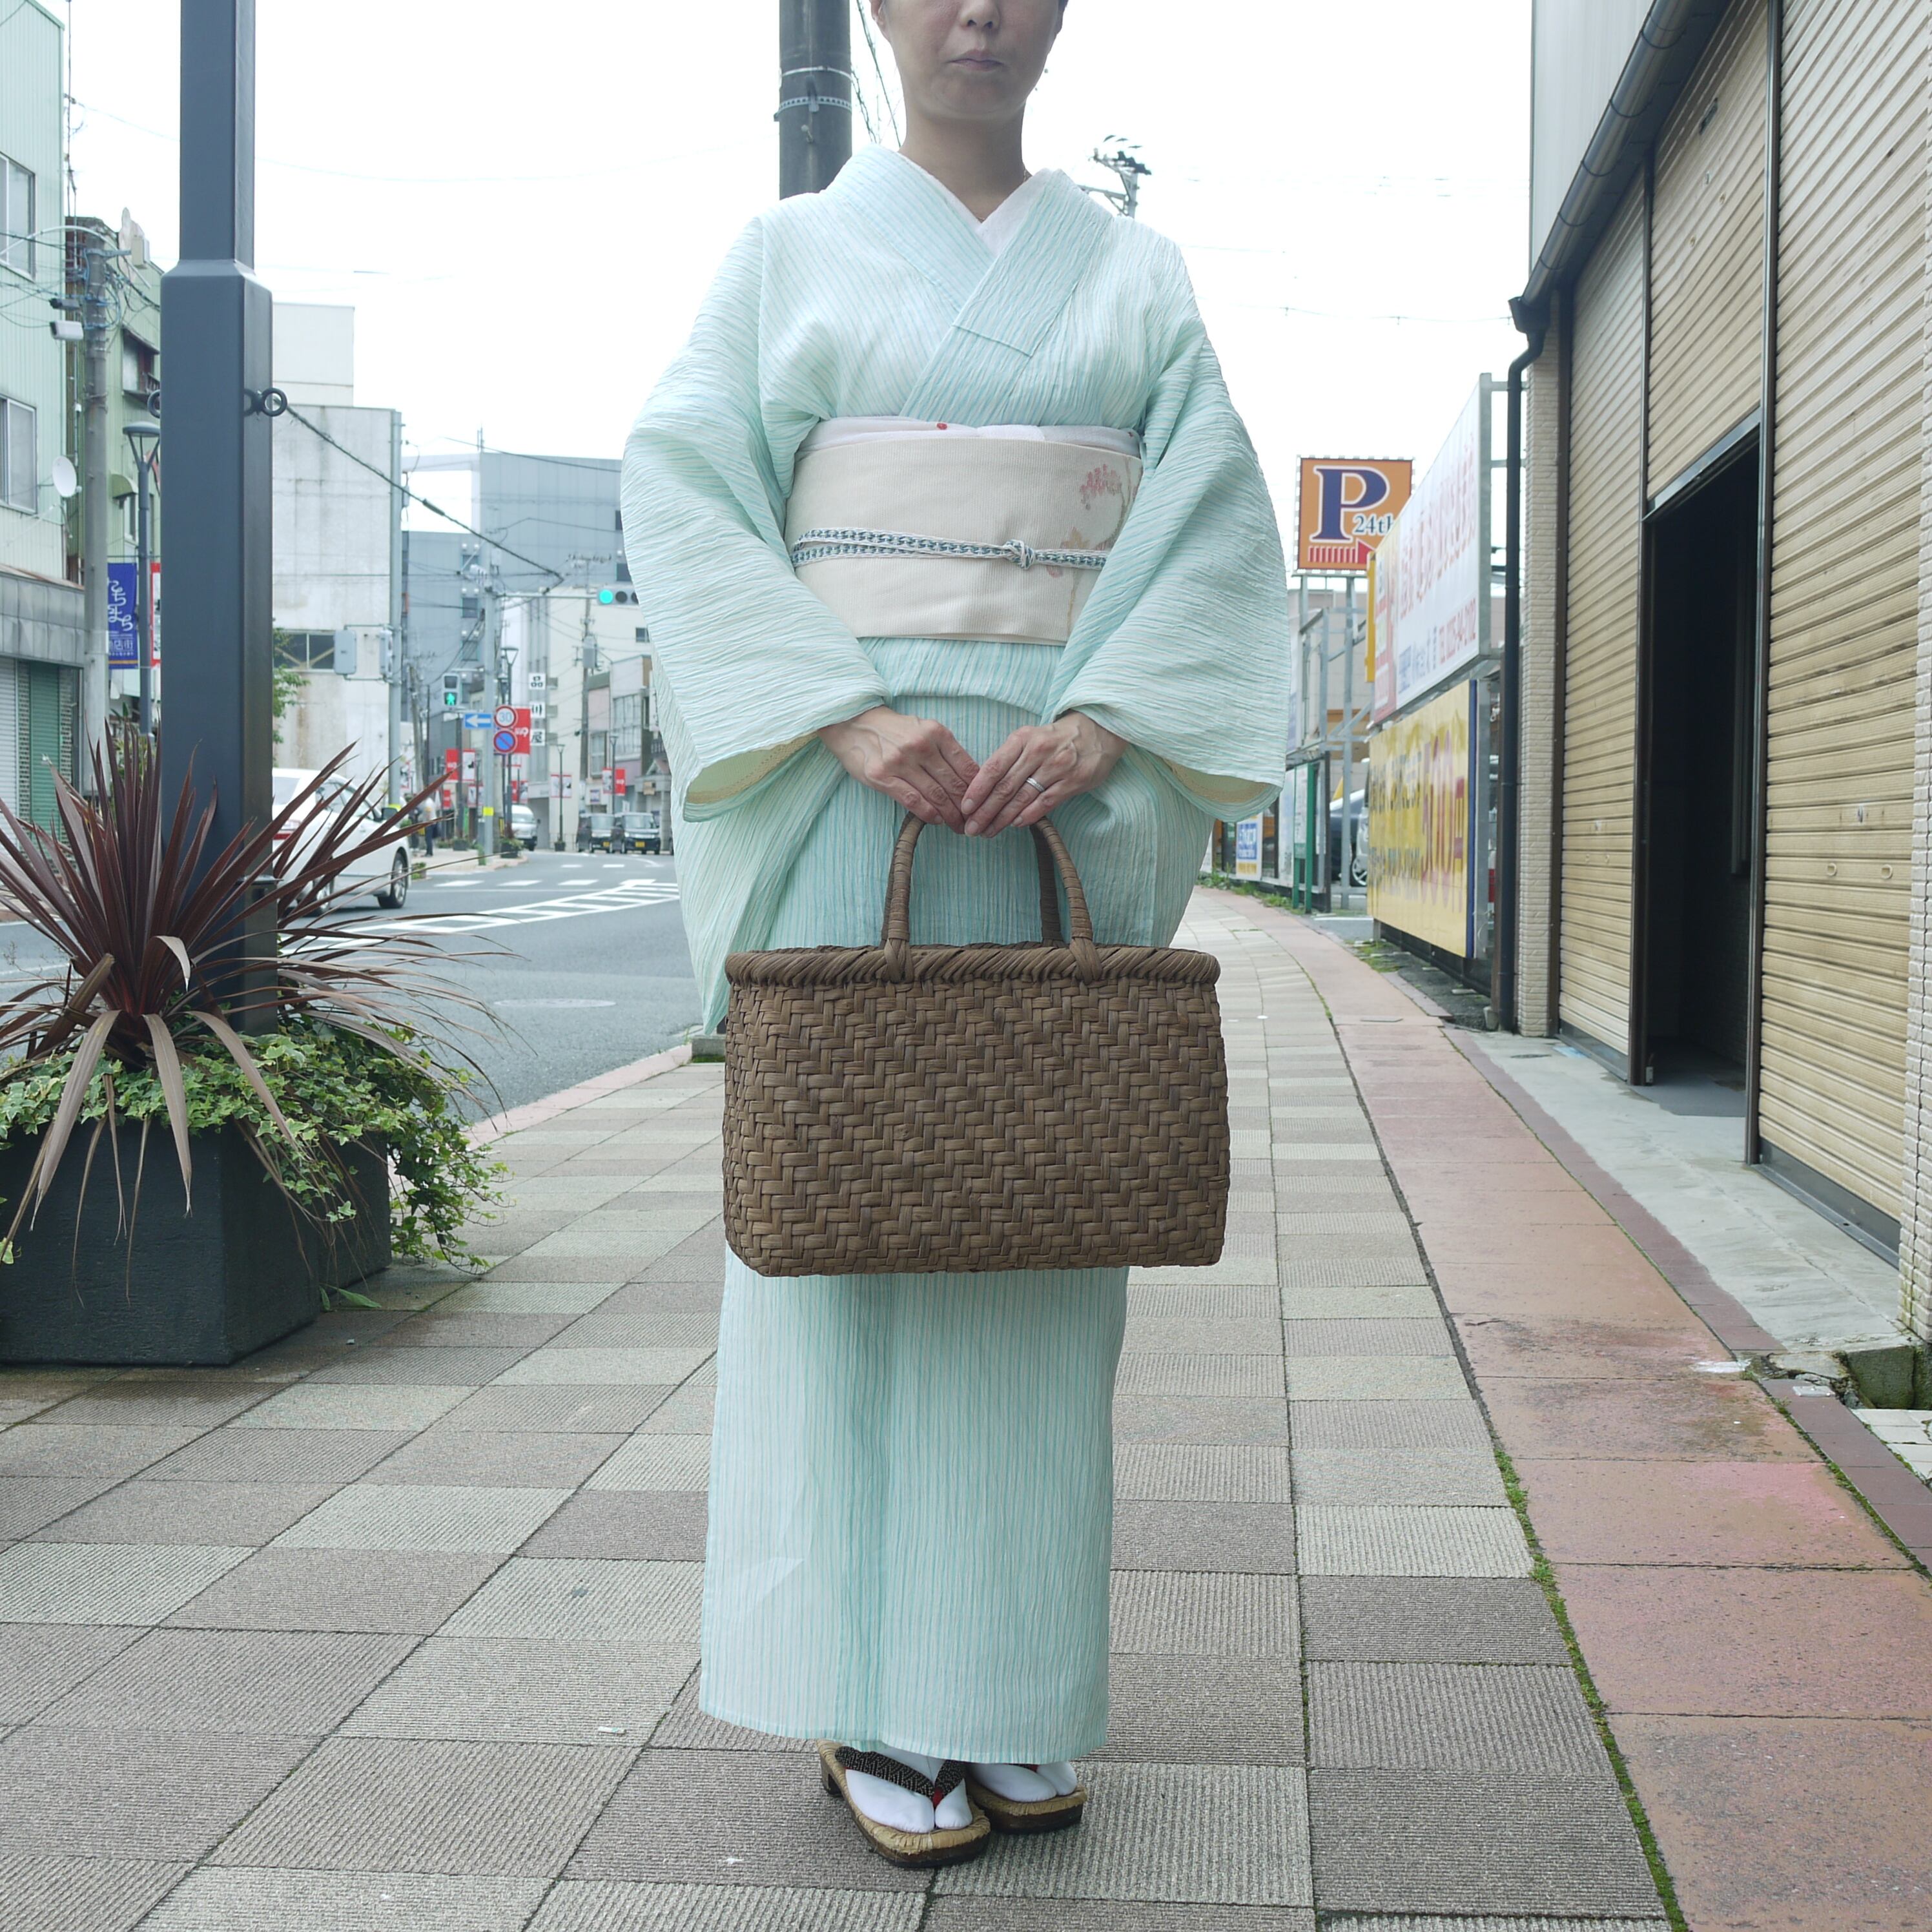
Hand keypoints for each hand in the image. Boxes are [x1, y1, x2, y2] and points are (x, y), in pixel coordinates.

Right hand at [819, 706, 980, 830]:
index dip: (978, 789)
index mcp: (936, 732)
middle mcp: (920, 746)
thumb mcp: (924, 729)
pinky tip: (937, 820)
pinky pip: (913, 800)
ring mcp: (900, 761)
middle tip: (973, 822)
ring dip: (950, 815)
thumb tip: (970, 778)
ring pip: (935, 795)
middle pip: (953, 783)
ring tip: (958, 826)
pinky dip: (928, 814)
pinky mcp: (882, 776)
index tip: (983, 803)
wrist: (855, 723)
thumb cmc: (894, 729)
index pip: (966, 766)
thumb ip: (945, 749)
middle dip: (966, 807)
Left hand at [961, 712, 1126, 836]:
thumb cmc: (1055, 738)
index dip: (977, 790)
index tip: (965, 808)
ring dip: (1003, 818)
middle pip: (1005, 786)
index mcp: (1022, 739)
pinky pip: (1045, 802)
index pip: (993, 767)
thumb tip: (982, 788)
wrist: (1096, 731)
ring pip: (1023, 797)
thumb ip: (1009, 759)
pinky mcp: (1073, 781)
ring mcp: (1057, 767)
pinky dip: (1028, 815)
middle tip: (972, 828)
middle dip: (985, 810)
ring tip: (989, 831)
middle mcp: (1038, 751)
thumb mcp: (1029, 737)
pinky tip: (1015, 825)